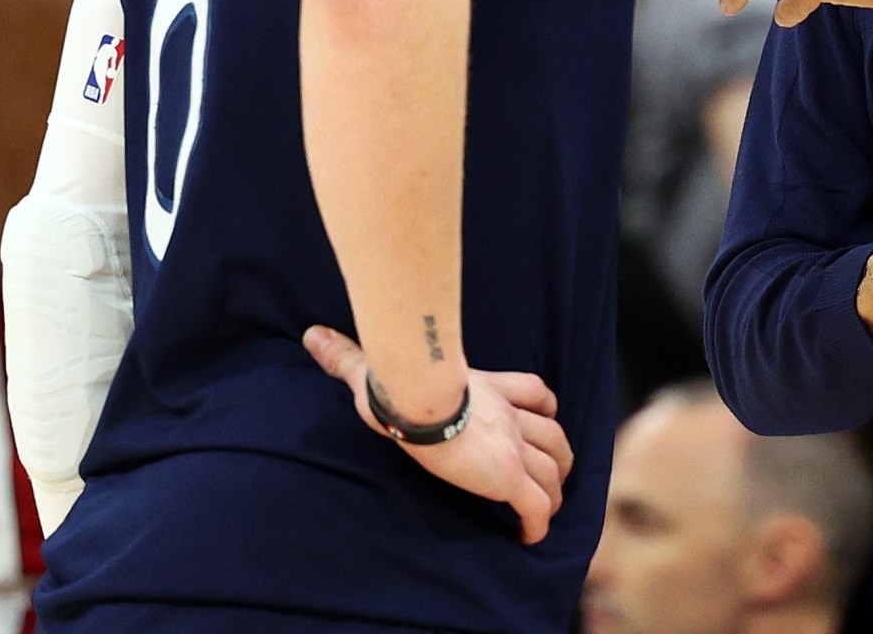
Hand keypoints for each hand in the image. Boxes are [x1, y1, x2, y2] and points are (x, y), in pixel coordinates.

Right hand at [304, 325, 573, 544]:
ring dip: (554, 490)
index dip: (544, 407)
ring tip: (548, 506)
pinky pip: (535, 507)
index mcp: (488, 390)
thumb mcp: (376, 368)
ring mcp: (512, 448)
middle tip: (554, 470)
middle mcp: (509, 418)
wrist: (419, 400)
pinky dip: (538, 523)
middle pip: (553, 434)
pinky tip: (531, 537)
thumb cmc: (400, 383)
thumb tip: (314, 336)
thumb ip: (350, 356)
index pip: (534, 393)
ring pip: (552, 470)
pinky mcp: (508, 477)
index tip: (544, 417)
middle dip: (558, 453)